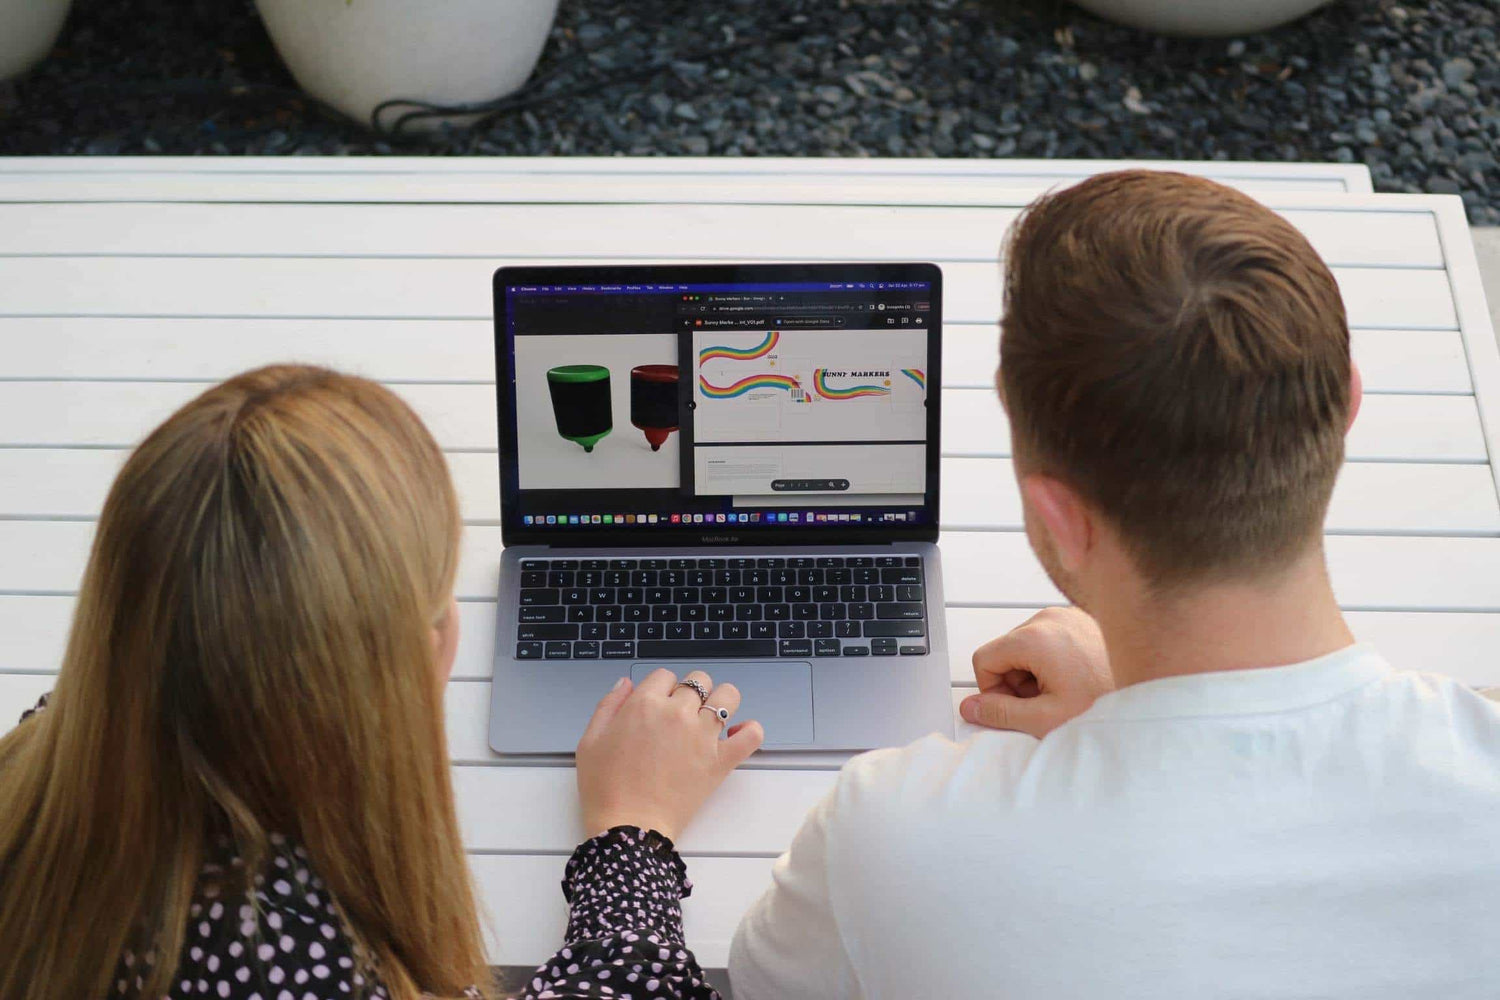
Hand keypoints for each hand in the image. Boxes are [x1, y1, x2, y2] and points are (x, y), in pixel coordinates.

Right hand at [576, 668, 764, 841]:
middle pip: (698, 681)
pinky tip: (736, 735)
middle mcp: (677, 713)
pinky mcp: (720, 761)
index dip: (661, 689)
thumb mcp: (590, 740)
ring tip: (712, 718)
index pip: (664, 675)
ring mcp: (702, 736)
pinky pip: (751, 735)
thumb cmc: (605, 789)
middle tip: (681, 714)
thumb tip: (625, 683)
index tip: (658, 706)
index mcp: (644, 704)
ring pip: (728, 696)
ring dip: (722, 702)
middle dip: (691, 692)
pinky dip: (749, 731)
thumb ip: (608, 705)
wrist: (627, 827)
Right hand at [960, 606, 1112, 737]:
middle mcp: (1049, 617)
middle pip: (1006, 650)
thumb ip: (1000, 714)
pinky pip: (1052, 638)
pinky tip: (1079, 679)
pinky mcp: (1083, 618)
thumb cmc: (1108, 703)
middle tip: (1046, 704)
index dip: (992, 690)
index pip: (984, 658)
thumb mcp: (1045, 719)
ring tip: (1066, 692)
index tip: (1015, 707)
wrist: (1158, 692)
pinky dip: (1055, 660)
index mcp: (1034, 636)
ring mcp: (1068, 615)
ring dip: (1036, 672)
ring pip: (1028, 644)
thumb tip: (970, 708)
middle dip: (1017, 681)